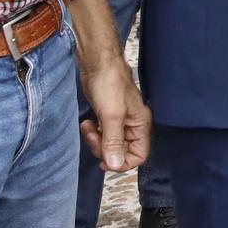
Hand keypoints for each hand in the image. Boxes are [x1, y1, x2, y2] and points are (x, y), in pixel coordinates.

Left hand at [68, 0, 151, 172]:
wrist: (97, 63)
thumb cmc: (109, 84)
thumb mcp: (111, 116)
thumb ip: (113, 142)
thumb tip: (115, 164)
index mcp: (140, 125)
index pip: (138, 156)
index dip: (122, 162)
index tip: (105, 160)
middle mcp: (132, 125)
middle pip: (122, 152)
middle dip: (104, 149)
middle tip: (94, 136)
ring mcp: (120, 121)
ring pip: (110, 144)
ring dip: (96, 141)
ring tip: (89, 127)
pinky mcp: (108, 116)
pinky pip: (103, 135)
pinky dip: (94, 133)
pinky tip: (88, 123)